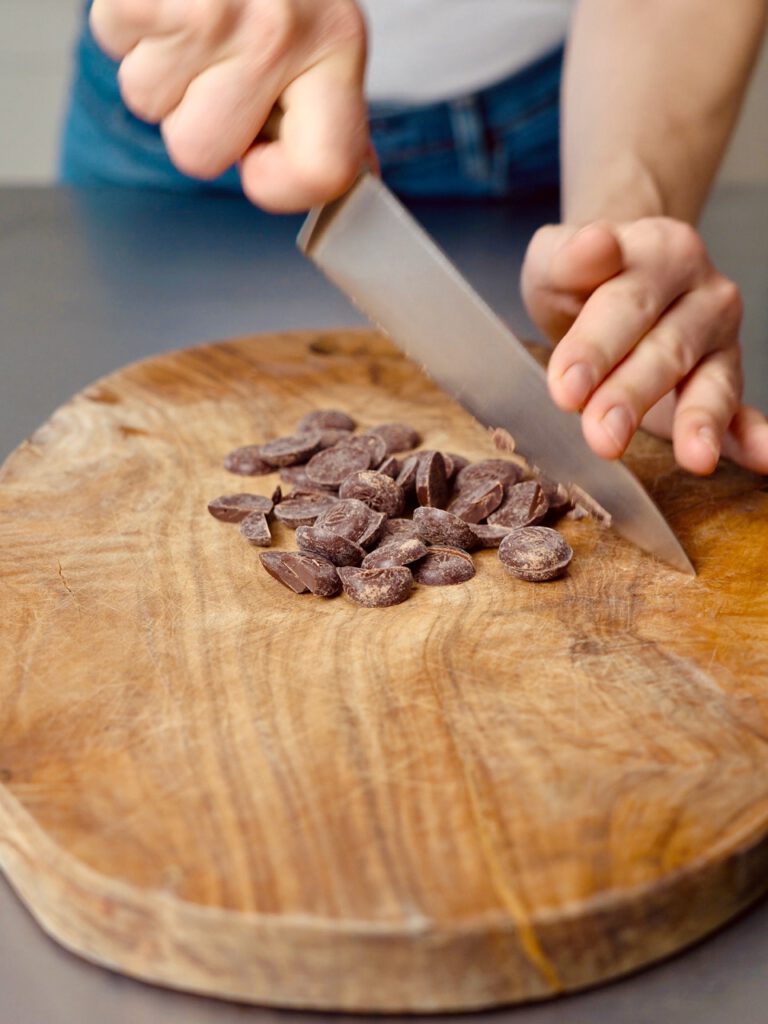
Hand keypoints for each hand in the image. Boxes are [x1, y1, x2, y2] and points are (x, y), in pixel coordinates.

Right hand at [90, 0, 368, 210]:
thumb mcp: (326, 40)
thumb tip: (351, 187)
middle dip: (197, 118)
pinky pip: (115, 51)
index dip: (278, 186)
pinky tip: (164, 3)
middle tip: (220, 61)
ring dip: (161, 71)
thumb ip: (332, 118)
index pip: (323, 174)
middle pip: (200, 156)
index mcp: (338, 48)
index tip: (262, 160)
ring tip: (193, 20)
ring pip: (150, 108)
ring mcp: (213, 9)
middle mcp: (280, 30)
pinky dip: (129, 29)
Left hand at [522, 218, 767, 474]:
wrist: (600, 288)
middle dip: (632, 396)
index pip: (627, 304)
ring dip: (699, 421)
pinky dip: (752, 438)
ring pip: (710, 383)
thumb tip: (597, 244)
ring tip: (696, 458)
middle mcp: (704, 295)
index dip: (596, 347)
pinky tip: (763, 460)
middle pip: (667, 349)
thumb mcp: (554, 262)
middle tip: (602, 437)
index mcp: (664, 252)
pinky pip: (742, 414)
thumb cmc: (575, 281)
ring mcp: (720, 342)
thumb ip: (569, 257)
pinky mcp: (723, 383)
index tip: (565, 389)